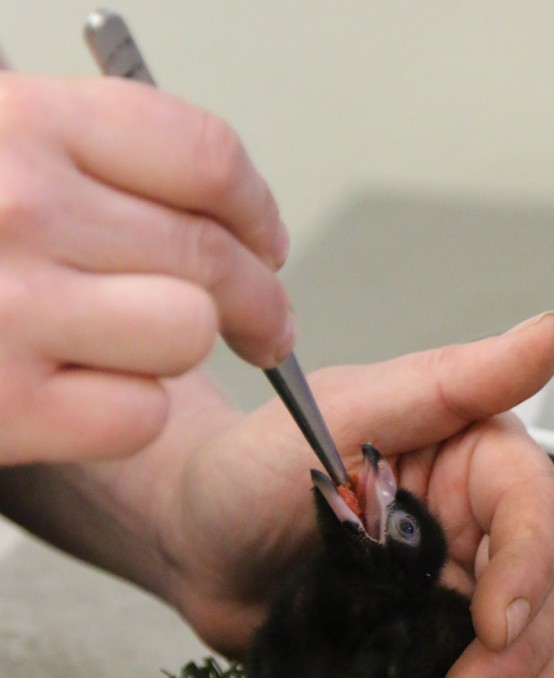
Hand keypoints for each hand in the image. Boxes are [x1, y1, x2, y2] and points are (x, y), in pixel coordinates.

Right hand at [0, 74, 291, 464]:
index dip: (256, 210)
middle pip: (213, 256)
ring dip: (178, 350)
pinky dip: (127, 412)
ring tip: (144, 352)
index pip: (205, 158)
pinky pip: (136, 415)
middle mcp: (18, 206)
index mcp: (20, 123)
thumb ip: (80, 156)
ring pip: (185, 332)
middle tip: (264, 326)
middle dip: (258, 300)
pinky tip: (87, 396)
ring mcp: (6, 310)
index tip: (264, 242)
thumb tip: (219, 206)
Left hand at [160, 312, 553, 677]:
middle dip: (526, 651)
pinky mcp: (439, 640)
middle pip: (550, 584)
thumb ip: (447, 383)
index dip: (529, 569)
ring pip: (547, 636)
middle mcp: (482, 520)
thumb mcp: (342, 412)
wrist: (194, 547)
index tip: (494, 625)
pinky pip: (508, 673)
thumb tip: (551, 332)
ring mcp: (464, 586)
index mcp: (471, 456)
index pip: (533, 509)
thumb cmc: (248, 467)